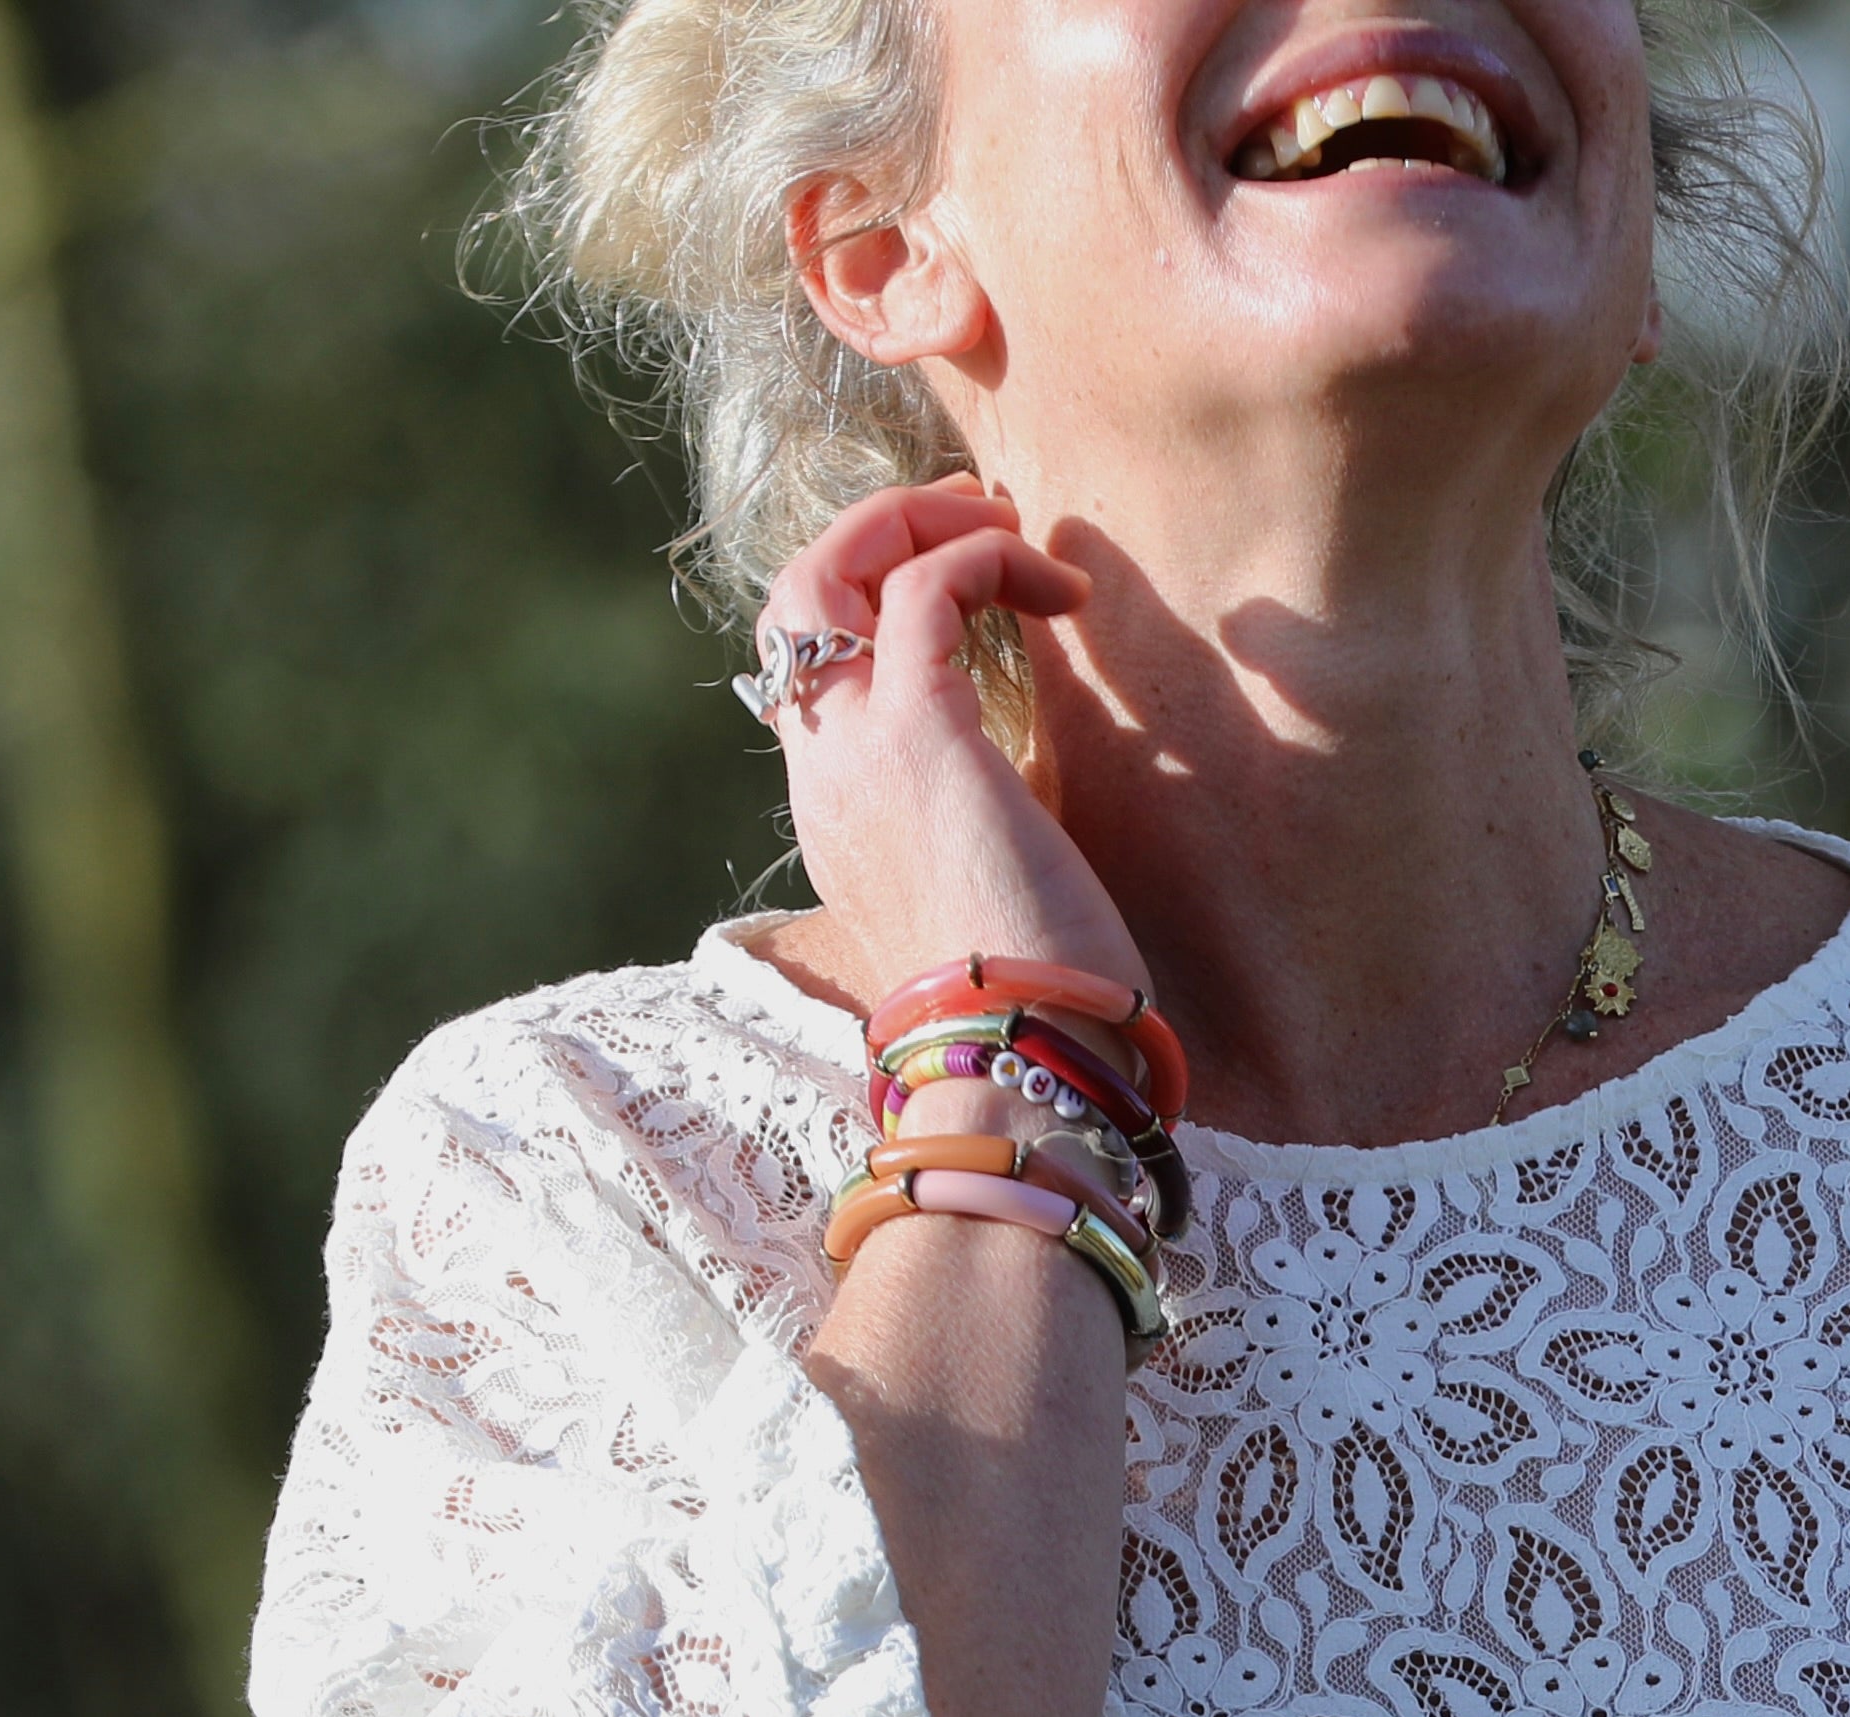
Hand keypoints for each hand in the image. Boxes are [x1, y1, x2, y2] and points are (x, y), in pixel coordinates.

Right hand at [749, 484, 1145, 1030]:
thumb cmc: (1029, 1011)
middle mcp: (825, 772)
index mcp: (838, 816)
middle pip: (796, 599)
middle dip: (876, 532)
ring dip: (923, 523)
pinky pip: (925, 590)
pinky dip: (982, 559)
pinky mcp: (917, 733)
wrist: (1019, 1065)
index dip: (871, 606)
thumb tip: (1036, 822)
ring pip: (834, 570)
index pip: (811, 673)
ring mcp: (857, 748)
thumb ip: (985, 842)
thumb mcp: (990, 906)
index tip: (963, 589)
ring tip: (1008, 528)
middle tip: (973, 518)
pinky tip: (1053, 587)